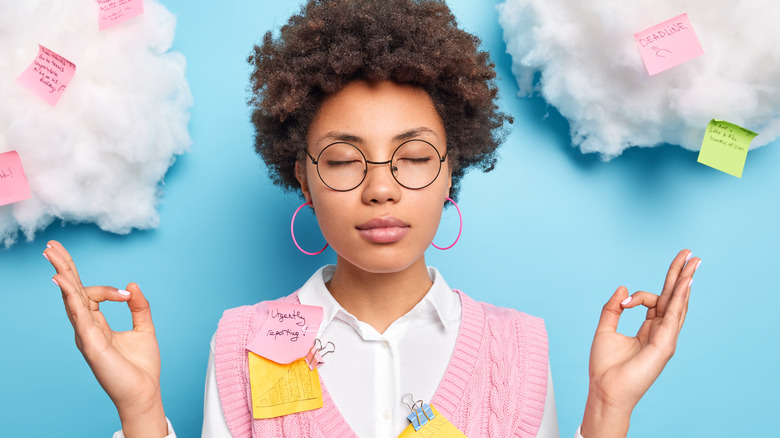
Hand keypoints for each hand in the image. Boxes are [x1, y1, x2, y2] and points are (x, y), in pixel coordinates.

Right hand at [45, 240, 167, 437]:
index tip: (127, 293)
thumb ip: (139, 306)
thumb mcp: (144, 328)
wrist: (144, 391)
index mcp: (97, 323)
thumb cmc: (141, 366)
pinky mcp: (90, 343)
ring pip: (70, 299)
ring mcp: (86, 335)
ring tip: (52, 254)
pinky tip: (62, 281)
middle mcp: (86, 327)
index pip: (90, 294)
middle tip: (52, 246)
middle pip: (71, 291)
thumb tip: (132, 284)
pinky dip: (70, 297)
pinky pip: (78, 315)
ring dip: (63, 275)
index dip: (107, 288)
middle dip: (63, 267)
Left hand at [581, 249, 699, 437]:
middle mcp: (661, 332)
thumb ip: (612, 309)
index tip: (623, 302)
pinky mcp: (665, 345)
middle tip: (690, 254)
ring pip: (678, 304)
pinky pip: (674, 316)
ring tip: (693, 261)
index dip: (640, 295)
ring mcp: (666, 339)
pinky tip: (685, 282)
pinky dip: (680, 298)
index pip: (655, 301)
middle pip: (674, 298)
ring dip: (685, 281)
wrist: (605, 389)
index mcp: (648, 329)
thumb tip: (623, 288)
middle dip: (681, 275)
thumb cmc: (605, 366)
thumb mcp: (605, 330)